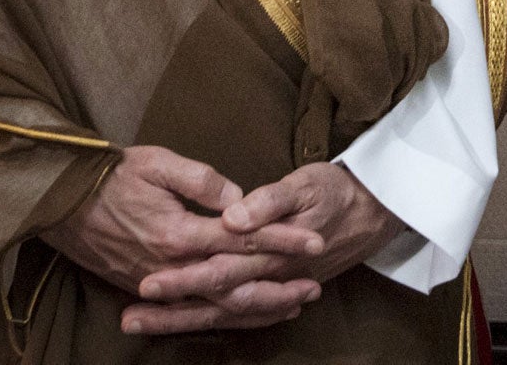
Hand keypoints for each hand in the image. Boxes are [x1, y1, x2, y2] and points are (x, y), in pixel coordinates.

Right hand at [39, 145, 325, 334]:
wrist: (60, 200)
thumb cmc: (113, 174)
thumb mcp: (159, 163)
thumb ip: (202, 181)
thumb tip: (239, 200)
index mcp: (178, 233)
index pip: (243, 240)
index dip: (282, 240)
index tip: (315, 240)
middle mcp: (170, 267)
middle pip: (235, 283)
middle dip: (278, 284)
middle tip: (315, 283)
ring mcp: (156, 282)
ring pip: (215, 307)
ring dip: (256, 307)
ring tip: (293, 304)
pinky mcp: (143, 288)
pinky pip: (190, 311)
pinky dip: (222, 316)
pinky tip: (244, 313)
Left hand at [122, 163, 404, 334]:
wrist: (377, 212)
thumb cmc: (338, 190)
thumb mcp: (307, 182)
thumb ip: (270, 201)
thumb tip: (232, 217)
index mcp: (272, 248)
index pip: (219, 267)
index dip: (183, 278)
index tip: (146, 285)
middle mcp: (270, 275)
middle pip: (215, 298)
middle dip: (171, 310)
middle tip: (130, 318)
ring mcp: (276, 286)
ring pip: (225, 311)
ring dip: (184, 320)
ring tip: (142, 324)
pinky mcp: (281, 287)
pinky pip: (246, 315)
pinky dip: (219, 324)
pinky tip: (193, 324)